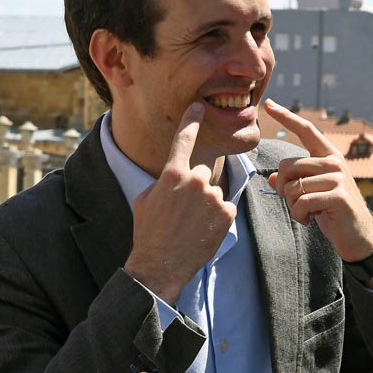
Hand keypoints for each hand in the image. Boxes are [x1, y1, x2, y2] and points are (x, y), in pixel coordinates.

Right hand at [124, 103, 236, 304]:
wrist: (160, 265)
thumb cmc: (148, 232)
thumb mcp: (146, 199)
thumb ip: (164, 181)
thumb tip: (175, 176)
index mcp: (171, 173)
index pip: (184, 139)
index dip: (191, 121)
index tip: (198, 108)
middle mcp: (195, 180)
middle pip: (201, 174)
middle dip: (194, 189)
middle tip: (182, 213)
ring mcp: (213, 196)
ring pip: (213, 193)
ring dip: (205, 206)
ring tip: (190, 226)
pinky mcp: (227, 213)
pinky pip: (224, 208)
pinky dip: (216, 219)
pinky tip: (202, 231)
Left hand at [262, 99, 372, 263]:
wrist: (357, 237)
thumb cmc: (332, 213)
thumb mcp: (310, 194)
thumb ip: (293, 182)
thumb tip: (273, 177)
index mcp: (328, 156)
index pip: (306, 130)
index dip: (286, 117)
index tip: (268, 104)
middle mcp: (334, 162)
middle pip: (287, 166)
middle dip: (283, 189)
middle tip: (296, 204)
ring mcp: (338, 178)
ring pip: (292, 187)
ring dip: (293, 206)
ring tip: (307, 213)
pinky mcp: (338, 195)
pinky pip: (302, 202)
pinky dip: (299, 215)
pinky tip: (310, 220)